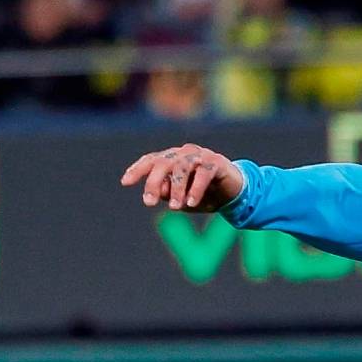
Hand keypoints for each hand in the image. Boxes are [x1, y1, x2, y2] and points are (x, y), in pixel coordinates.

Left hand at [121, 143, 244, 212]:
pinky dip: (196, 188)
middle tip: (149, 203)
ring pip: (182, 167)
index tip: (125, 183)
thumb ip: (170, 194)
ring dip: (177, 189)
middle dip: (154, 183)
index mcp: (172, 159)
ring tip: (176, 208)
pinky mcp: (217, 161)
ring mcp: (201, 155)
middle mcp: (184, 153)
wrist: (235, 194)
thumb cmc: (205, 195)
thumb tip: (160, 191)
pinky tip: (192, 203)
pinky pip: (203, 173)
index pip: (151, 161)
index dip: (138, 170)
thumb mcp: (183, 199)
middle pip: (163, 163)